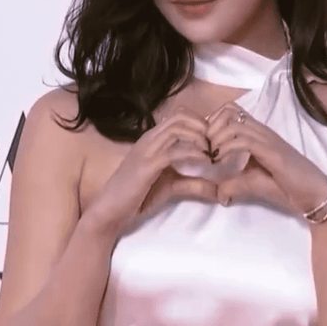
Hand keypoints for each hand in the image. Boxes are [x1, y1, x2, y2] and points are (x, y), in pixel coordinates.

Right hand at [82, 107, 217, 238]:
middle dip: (203, 125)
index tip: (214, 140)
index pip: (179, 115)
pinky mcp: (147, 165)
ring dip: (200, 137)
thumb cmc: (137, 196)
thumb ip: (192, 183)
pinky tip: (204, 162)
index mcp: (153, 138)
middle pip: (181, 115)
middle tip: (216, 143)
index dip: (201, 123)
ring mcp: (147, 149)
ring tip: (211, 152)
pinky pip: (174, 151)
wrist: (109, 211)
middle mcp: (150, 138)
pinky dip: (193, 154)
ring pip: (177, 127)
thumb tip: (218, 189)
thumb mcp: (171, 187)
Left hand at [205, 101, 326, 216]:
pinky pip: (246, 141)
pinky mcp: (274, 153)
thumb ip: (235, 184)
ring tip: (213, 157)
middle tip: (206, 150)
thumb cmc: (288, 188)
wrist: (316, 196)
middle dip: (211, 128)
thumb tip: (218, 193)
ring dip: (217, 139)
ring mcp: (269, 140)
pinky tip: (222, 162)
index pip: (231, 111)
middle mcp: (263, 132)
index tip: (205, 144)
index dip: (212, 122)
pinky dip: (228, 149)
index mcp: (258, 134)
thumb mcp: (255, 184)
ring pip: (235, 124)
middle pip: (229, 111)